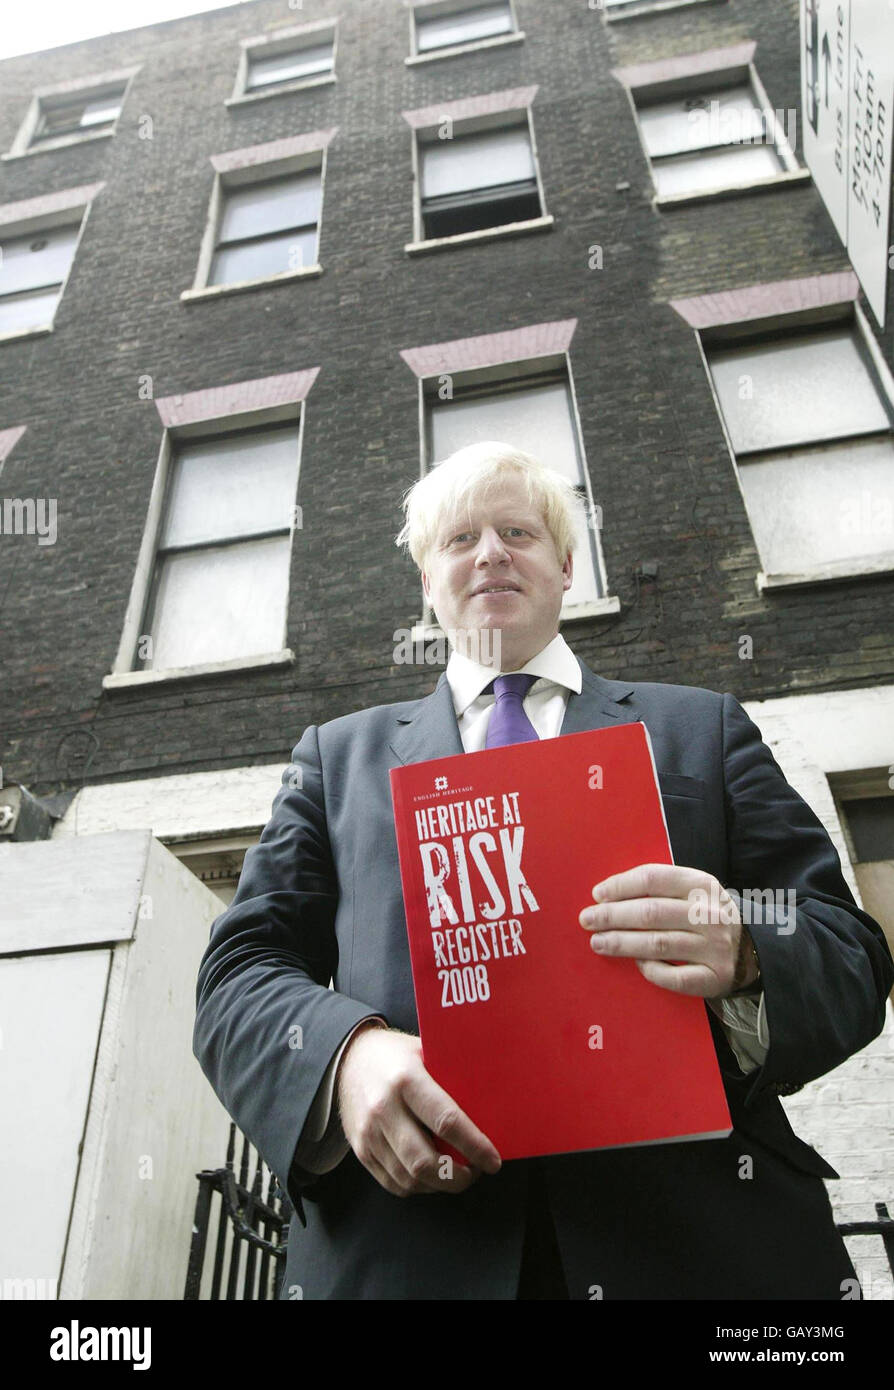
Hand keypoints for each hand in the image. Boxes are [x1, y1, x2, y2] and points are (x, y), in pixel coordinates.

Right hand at [335, 1024, 501, 1196]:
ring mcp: (369, 1132)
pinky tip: (433, 1177)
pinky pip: (393, 1182)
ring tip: (457, 1175)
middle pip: (424, 1161)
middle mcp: (384, 1108)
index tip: (493, 1160)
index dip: (474, 1146)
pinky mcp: (360, 1149)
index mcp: (406, 1079)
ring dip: (439, 1185)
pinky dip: (418, 1187)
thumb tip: (494, 1104)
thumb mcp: (425, 1052)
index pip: (446, 1121)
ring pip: (409, 1178)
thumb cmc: (397, 1055)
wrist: (348, 1058)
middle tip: (475, 1173)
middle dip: (457, 1177)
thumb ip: (452, 1077)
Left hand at [579, 863, 759, 998]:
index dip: (621, 885)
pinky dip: (651, 970)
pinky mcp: (714, 977)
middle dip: (613, 916)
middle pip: (651, 912)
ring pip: (658, 944)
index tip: (597, 894)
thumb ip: (659, 888)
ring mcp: (714, 947)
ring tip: (598, 942)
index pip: (653, 878)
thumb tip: (607, 896)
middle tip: (587, 920)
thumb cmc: (706, 915)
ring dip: (622, 943)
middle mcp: (709, 914)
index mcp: (702, 885)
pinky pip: (674, 977)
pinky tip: (637, 963)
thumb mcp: (693, 891)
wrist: (752, 949)